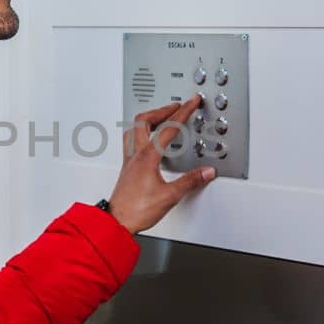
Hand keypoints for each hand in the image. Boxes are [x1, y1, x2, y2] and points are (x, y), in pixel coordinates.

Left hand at [104, 94, 216, 233]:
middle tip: (176, 105)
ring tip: (161, 115)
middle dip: (163, 109)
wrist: (117, 221)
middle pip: (145, 120)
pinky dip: (142, 132)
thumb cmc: (136, 210)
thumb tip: (206, 172)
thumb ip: (190, 181)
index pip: (168, 127)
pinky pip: (132, 141)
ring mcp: (129, 160)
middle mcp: (136, 154)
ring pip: (135, 128)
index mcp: (148, 156)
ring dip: (149, 118)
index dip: (182, 112)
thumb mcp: (170, 196)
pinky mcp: (127, 167)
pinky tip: (148, 139)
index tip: (191, 102)